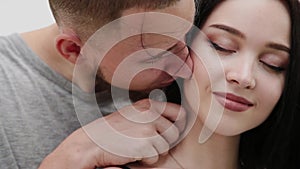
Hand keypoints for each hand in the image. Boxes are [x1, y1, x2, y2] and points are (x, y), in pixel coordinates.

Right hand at [38, 99, 185, 168]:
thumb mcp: (133, 114)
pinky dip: (146, 160)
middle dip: (163, 142)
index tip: (171, 131)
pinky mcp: (145, 144)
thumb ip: (152, 114)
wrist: (92, 142)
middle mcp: (151, 113)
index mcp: (149, 105)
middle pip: (174, 134)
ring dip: (154, 152)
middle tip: (146, 142)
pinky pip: (155, 158)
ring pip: (165, 147)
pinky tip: (132, 152)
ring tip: (137, 147)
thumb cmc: (112, 130)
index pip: (179, 113)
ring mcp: (148, 128)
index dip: (179, 124)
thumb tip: (176, 118)